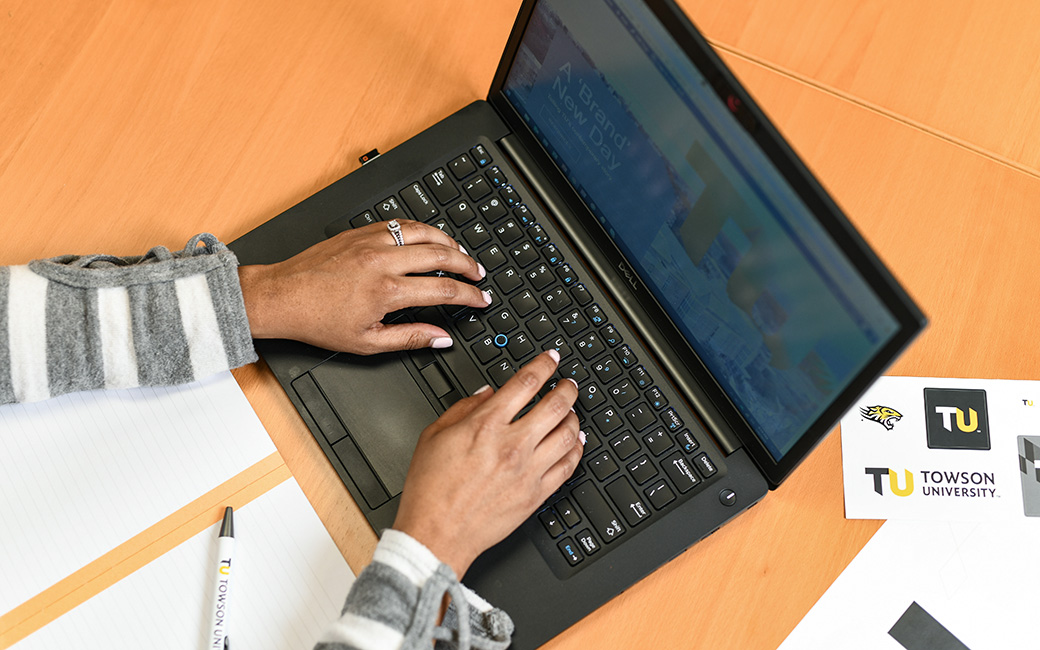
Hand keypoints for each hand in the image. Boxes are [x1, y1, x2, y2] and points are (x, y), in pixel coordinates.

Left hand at [237, 219, 488, 353]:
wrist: (280, 297)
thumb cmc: (317, 321)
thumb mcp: (366, 342)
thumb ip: (409, 339)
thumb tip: (440, 338)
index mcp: (386, 291)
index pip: (443, 289)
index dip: (469, 295)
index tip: (480, 299)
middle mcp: (381, 260)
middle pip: (440, 254)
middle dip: (467, 264)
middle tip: (478, 274)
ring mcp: (370, 241)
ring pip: (422, 231)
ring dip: (448, 241)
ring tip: (460, 253)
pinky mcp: (359, 232)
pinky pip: (399, 224)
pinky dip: (420, 230)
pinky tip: (427, 239)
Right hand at [392, 350, 584, 576]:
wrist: (436, 534)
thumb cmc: (430, 490)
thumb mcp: (433, 435)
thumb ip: (463, 408)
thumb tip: (487, 393)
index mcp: (486, 424)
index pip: (527, 382)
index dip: (545, 364)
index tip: (552, 359)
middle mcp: (512, 445)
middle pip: (556, 404)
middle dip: (567, 387)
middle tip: (569, 383)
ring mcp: (528, 471)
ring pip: (567, 433)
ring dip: (574, 416)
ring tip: (572, 410)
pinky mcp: (536, 495)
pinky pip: (568, 466)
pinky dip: (576, 449)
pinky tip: (574, 442)